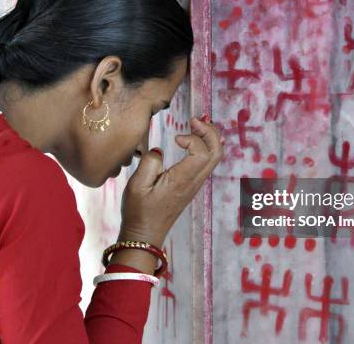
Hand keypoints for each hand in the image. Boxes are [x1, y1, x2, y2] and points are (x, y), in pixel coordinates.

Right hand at [118, 115, 223, 247]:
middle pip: (216, 152)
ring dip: (209, 138)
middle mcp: (193, 182)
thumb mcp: (136, 185)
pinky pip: (207, 163)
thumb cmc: (138, 211)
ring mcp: (195, 184)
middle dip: (210, 132)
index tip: (176, 137)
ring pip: (214, 157)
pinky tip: (194, 139)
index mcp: (181, 181)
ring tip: (195, 124)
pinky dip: (205, 146)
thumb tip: (160, 150)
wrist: (145, 234)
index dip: (193, 138)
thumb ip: (149, 163)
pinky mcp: (191, 186)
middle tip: (194, 120)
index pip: (202, 153)